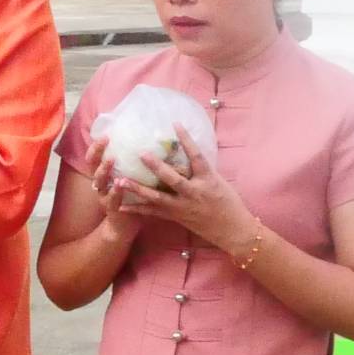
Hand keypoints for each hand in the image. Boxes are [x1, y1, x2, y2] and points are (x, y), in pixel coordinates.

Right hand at [85, 136, 141, 240]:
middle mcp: (99, 185)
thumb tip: (149, 145)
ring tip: (110, 160)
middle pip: (93, 166)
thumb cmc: (129, 199)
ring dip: (104, 170)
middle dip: (97, 152)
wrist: (123, 227)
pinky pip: (111, 199)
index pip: (95, 157)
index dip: (97, 146)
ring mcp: (103, 196)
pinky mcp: (111, 209)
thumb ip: (132, 166)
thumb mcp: (128, 180)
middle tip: (105, 141)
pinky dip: (115, 192)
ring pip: (99, 181)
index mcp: (103, 176)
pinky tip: (119, 184)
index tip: (106, 134)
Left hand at [119, 126, 255, 254]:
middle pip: (173, 178)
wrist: (233, 230)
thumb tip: (187, 149)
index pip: (197, 156)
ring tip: (120, 180)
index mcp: (208, 179)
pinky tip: (121, 206)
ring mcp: (183, 206)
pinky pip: (153, 213)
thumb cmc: (229, 202)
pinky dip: (137, 210)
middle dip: (156, 166)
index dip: (187, 140)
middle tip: (141, 154)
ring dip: (138, 189)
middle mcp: (194, 192)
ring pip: (158, 197)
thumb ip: (202, 168)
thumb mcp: (219, 181)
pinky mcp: (176, 217)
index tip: (175, 124)